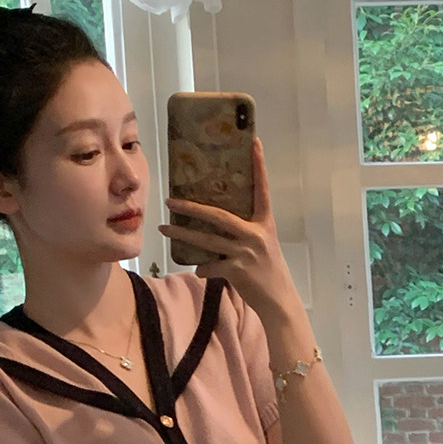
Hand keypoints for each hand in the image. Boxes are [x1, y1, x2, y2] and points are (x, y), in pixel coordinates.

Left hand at [157, 137, 298, 319]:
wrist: (280, 301)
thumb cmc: (269, 272)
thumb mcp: (263, 247)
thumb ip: (243, 234)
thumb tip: (217, 226)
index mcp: (265, 224)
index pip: (262, 189)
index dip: (259, 166)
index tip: (254, 142)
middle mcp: (256, 235)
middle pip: (218, 215)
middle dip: (191, 207)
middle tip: (170, 200)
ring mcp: (246, 252)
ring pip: (207, 240)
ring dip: (182, 234)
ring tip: (163, 228)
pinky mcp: (238, 270)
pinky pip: (211, 266)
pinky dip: (203, 268)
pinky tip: (197, 270)